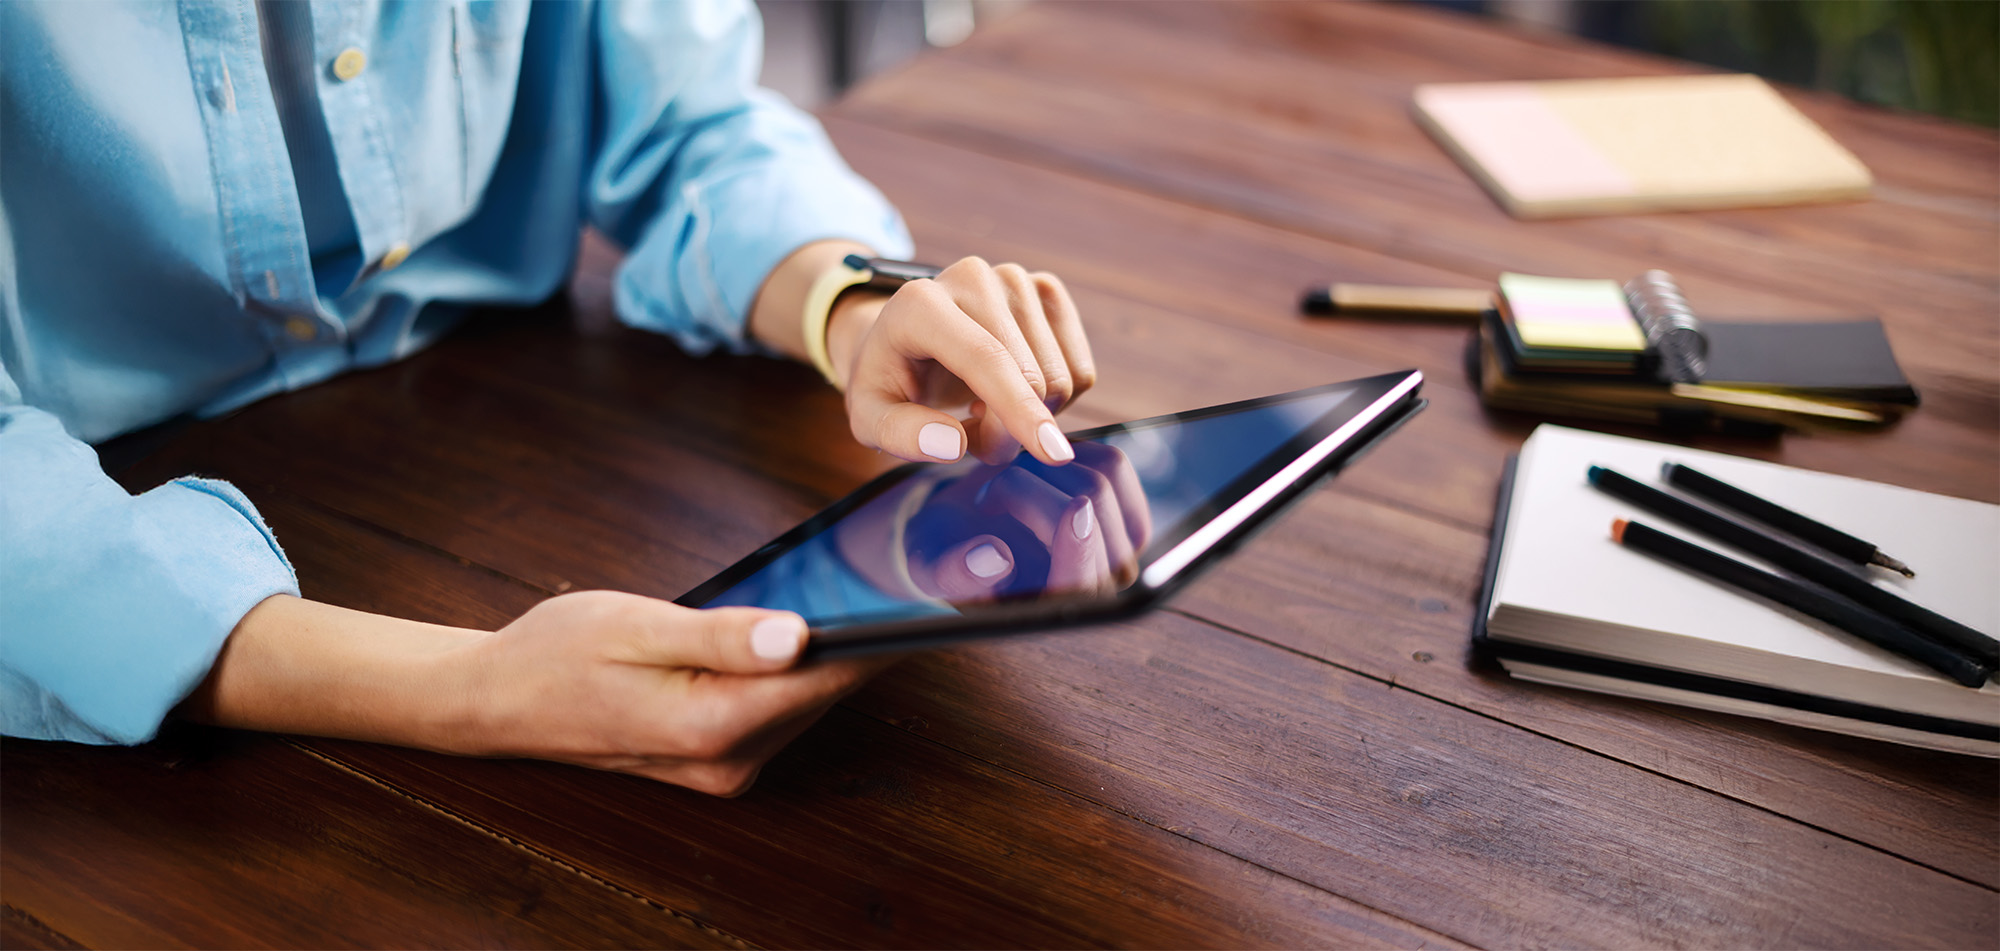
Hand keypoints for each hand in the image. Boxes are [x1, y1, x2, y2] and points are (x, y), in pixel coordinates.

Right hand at [458, 592, 889, 794]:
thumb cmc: (557, 654)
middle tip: (901, 574)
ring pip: (804, 700)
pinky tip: (799, 628)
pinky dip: (794, 671)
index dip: (881, 638)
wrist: (498, 700)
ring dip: (829, 654)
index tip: (929, 600)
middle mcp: (726, 760)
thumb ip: (722, 635)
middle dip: (859, 637)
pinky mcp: (718, 759)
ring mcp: (722, 768)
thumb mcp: (637, 625)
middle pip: (824, 691)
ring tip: (860, 591)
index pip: (825, 679)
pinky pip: (778, 708)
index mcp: (710, 725)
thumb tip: (798, 635)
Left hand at [834, 256, 1095, 466]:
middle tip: (971, 434)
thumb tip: (953, 446)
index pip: (985, 359)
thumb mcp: (870, 418)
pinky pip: (1080, 370)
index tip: (1052, 455)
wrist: (904, 340)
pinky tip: (1012, 389)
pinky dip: (1055, 400)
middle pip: (1030, 376)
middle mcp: (971, 277)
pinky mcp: (1045, 290)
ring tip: (983, 407)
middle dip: (1010, 429)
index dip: (1019, 409)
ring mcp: (1014, 278)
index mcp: (920, 303)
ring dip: (1030, 416)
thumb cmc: (887, 382)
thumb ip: (900, 435)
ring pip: (1061, 377)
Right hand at [877, 441, 1152, 603]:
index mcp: (1051, 612)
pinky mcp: (1125, 507)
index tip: (1075, 510)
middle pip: (1093, 517)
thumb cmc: (946, 553)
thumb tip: (996, 559)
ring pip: (1104, 483)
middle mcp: (1097, 586)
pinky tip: (1042, 468)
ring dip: (1047, 468)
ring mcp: (1118, 546)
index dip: (1084, 550)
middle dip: (1031, 489)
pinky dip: (1073, 452)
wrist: (964, 528)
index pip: (1085, 588)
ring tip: (1011, 482)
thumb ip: (958, 572)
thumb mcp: (933, 566)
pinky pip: (1113, 465)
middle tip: (987, 495)